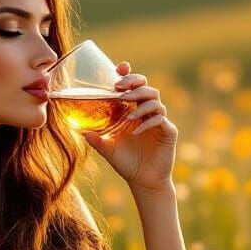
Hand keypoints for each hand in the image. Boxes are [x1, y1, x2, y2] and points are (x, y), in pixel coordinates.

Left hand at [80, 61, 176, 191]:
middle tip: (120, 88)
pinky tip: (136, 131)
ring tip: (129, 115)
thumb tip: (81, 131)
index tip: (119, 68)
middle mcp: (147, 112)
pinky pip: (161, 119)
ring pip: (155, 100)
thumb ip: (96, 139)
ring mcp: (159, 121)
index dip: (128, 74)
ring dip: (141, 104)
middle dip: (134, 83)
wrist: (143, 181)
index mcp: (133, 111)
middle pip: (146, 86)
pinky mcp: (168, 132)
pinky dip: (148, 122)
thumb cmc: (127, 164)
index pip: (133, 86)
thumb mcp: (108, 149)